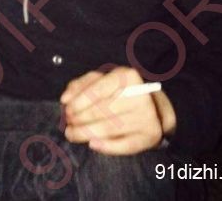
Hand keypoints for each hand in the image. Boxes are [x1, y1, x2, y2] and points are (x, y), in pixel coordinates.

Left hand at [60, 66, 175, 154]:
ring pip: (109, 128)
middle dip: (79, 119)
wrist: (155, 107)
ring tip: (72, 134)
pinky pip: (124, 145)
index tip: (66, 109)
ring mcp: (146, 116)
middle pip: (101, 110)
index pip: (97, 90)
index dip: (78, 102)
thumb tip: (66, 98)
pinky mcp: (150, 136)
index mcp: (127, 76)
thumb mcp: (104, 80)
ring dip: (85, 133)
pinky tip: (92, 144)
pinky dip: (106, 147)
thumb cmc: (122, 92)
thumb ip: (82, 85)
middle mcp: (139, 95)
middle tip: (67, 124)